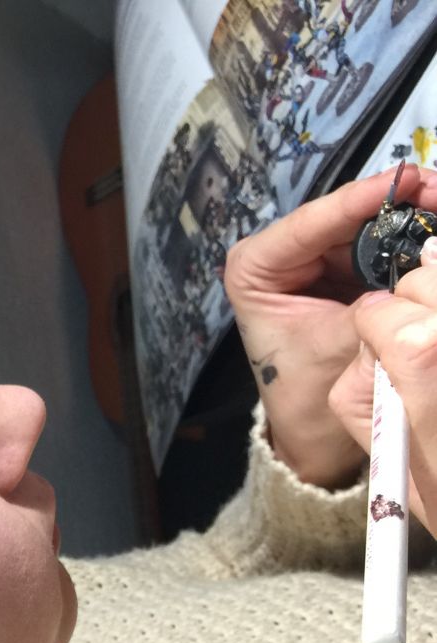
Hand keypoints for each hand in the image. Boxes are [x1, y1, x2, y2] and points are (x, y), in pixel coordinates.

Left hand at [223, 165, 436, 487]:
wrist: (312, 432)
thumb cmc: (308, 394)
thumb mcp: (343, 344)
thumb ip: (380, 303)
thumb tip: (422, 270)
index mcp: (255, 268)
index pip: (314, 222)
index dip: (365, 199)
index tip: (408, 179)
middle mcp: (279, 255)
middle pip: (346, 214)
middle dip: (399, 203)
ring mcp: (312, 259)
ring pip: (369, 224)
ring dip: (411, 217)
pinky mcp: (341, 268)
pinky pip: (381, 243)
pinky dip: (410, 238)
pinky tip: (435, 230)